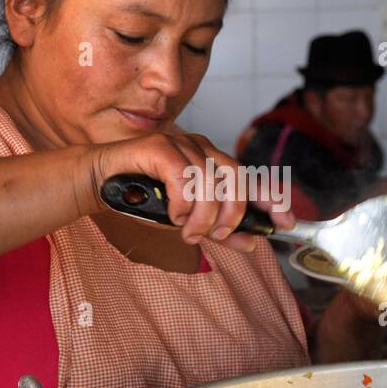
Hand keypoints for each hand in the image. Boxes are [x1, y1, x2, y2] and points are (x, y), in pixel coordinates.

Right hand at [85, 132, 293, 252]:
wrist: (101, 184)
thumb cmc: (143, 199)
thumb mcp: (188, 221)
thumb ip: (219, 229)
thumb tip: (252, 242)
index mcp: (212, 163)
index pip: (251, 177)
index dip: (271, 198)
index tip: (285, 222)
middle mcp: (200, 149)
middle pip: (236, 177)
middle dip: (232, 213)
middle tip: (217, 235)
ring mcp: (180, 144)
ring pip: (210, 181)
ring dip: (202, 215)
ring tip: (186, 230)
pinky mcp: (159, 146)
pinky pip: (183, 175)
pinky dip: (182, 202)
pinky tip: (173, 214)